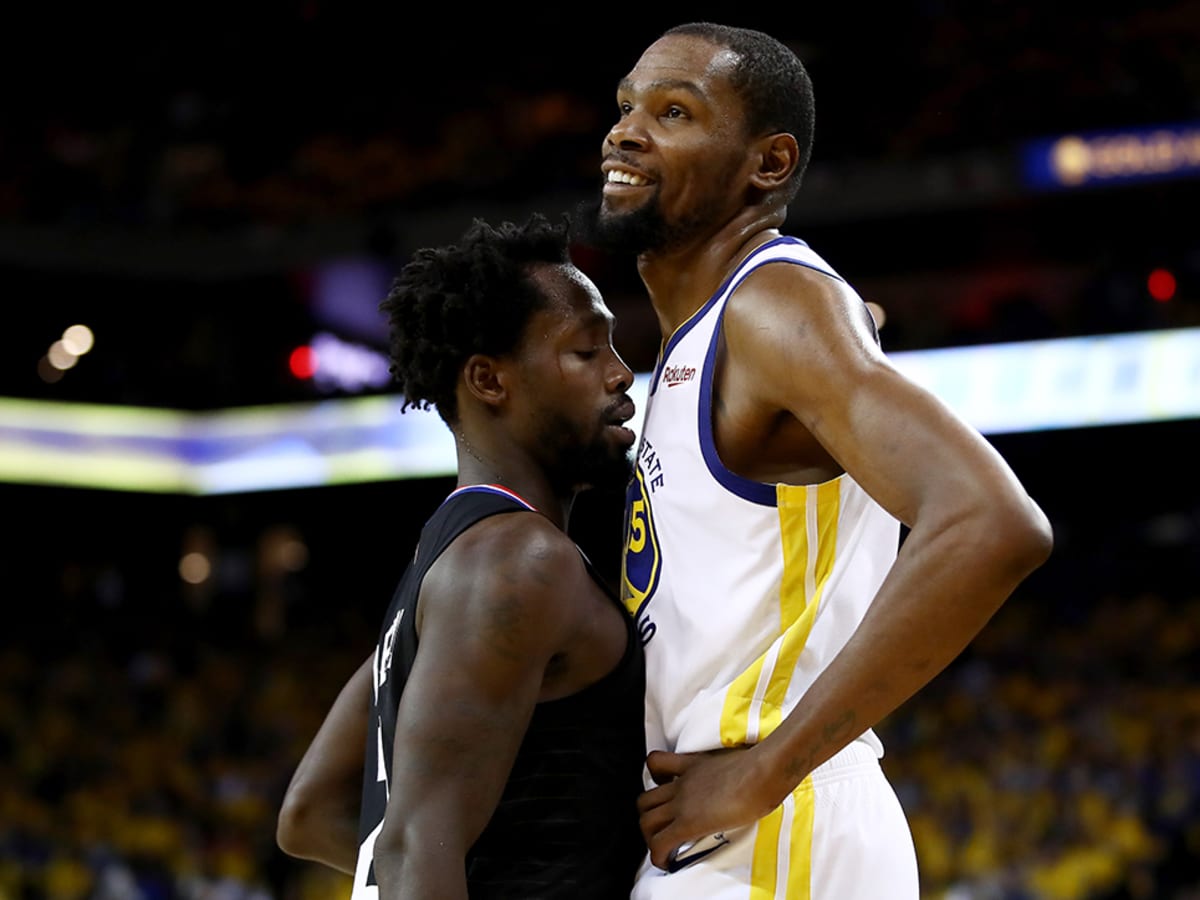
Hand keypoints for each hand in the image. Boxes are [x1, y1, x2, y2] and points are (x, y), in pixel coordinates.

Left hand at [637, 746, 782, 869]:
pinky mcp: (688, 823)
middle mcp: (682, 783)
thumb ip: (730, 768)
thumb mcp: (737, 760)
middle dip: (649, 817)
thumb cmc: (761, 766)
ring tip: (664, 848)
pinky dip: (658, 855)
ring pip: (646, 822)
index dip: (654, 779)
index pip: (656, 763)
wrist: (762, 772)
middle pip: (645, 800)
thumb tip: (746, 777)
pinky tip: (667, 862)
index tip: (664, 789)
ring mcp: (682, 802)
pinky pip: (660, 843)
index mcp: (692, 765)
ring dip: (651, 838)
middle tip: (664, 828)